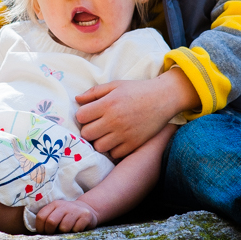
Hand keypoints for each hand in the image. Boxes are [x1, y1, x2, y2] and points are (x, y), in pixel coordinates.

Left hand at [34, 199, 97, 232]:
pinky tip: (77, 230)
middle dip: (51, 232)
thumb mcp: (57, 213)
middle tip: (54, 235)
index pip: (41, 216)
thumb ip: (48, 220)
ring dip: (64, 233)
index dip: (40, 228)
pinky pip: (76, 229)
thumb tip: (39, 234)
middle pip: (51, 222)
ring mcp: (75, 210)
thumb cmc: (67, 216)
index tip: (44, 234)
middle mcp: (64, 205)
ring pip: (64, 227)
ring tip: (67, 232)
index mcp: (54, 204)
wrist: (87, 209)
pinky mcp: (85, 216)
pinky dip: (75, 233)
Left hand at [74, 68, 196, 159]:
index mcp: (107, 104)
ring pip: (99, 146)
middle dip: (88, 130)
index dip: (83, 116)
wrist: (163, 98)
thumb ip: (94, 92)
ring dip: (99, 141)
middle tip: (96, 126)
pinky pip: (115, 154)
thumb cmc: (137, 90)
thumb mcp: (115, 85)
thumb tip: (77, 100)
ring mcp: (125, 134)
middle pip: (87, 134)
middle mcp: (114, 120)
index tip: (89, 114)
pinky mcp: (135, 143)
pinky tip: (117, 140)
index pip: (81, 116)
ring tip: (105, 134)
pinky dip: (113, 149)